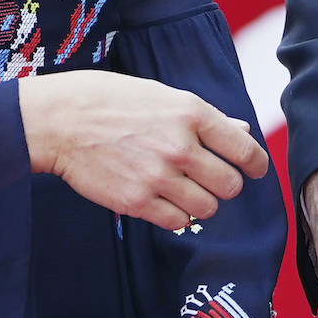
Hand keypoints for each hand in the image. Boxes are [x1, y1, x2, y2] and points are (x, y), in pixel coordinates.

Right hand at [18, 72, 267, 231]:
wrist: (60, 120)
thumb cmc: (110, 100)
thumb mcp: (163, 95)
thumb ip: (205, 118)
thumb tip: (241, 132)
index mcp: (191, 113)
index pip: (244, 150)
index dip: (256, 164)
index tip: (254, 169)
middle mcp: (180, 146)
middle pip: (230, 185)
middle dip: (226, 184)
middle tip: (211, 179)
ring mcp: (158, 176)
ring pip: (207, 207)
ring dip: (201, 201)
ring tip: (183, 188)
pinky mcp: (137, 201)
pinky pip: (177, 221)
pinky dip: (176, 215)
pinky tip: (164, 199)